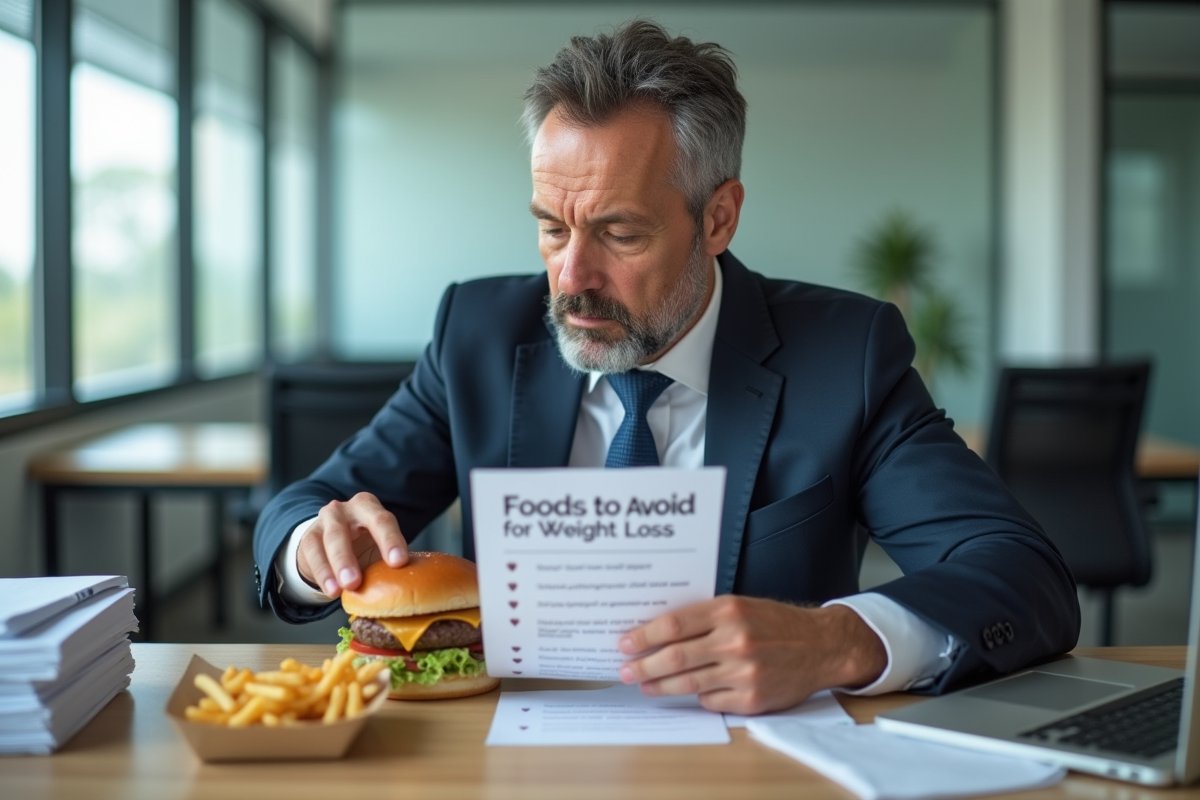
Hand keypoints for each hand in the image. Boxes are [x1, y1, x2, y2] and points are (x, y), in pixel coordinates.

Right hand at [295, 492, 408, 598]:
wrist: (333, 543)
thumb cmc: (364, 545)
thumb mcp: (378, 547)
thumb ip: (391, 561)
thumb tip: (412, 587)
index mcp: (370, 507)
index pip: (382, 520)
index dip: (391, 541)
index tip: (399, 562)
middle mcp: (346, 509)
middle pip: (347, 529)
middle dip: (349, 557)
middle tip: (356, 582)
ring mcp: (325, 521)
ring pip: (328, 541)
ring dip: (334, 567)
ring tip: (342, 589)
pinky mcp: (309, 537)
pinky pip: (313, 554)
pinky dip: (322, 574)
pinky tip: (331, 590)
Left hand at [616, 596, 886, 714]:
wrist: (821, 646)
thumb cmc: (776, 623)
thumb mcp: (741, 606)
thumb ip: (704, 617)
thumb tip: (659, 631)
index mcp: (728, 611)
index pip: (673, 625)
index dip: (643, 636)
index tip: (624, 643)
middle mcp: (735, 640)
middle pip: (675, 657)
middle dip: (643, 665)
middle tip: (625, 669)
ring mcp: (744, 672)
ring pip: (688, 683)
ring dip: (659, 685)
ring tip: (644, 684)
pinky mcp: (752, 698)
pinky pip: (710, 701)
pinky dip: (697, 696)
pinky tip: (688, 691)